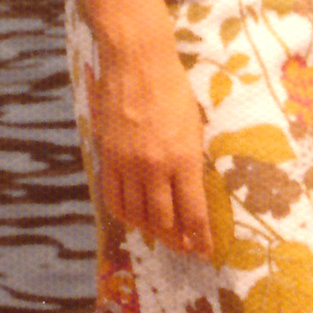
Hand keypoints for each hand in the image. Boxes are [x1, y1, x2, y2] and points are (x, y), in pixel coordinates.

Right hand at [86, 37, 210, 257]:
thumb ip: (190, 162)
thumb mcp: (194, 127)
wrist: (137, 62)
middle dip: (176, 239)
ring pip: (137, 214)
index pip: (193, 212)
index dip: (199, 237)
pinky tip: (133, 218)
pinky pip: (113, 197)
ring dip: (151, 231)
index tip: (204, 250)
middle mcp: (155, 167)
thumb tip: (190, 192)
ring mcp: (128, 164)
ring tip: (161, 236)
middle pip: (164, 220)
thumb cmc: (173, 90)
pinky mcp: (108, 156)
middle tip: (183, 247)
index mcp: (184, 159)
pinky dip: (124, 215)